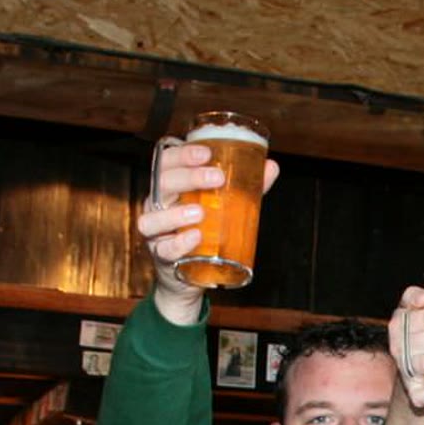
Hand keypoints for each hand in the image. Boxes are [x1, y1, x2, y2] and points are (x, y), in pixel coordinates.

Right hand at [139, 138, 281, 319]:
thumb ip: (245, 186)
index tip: (206, 153)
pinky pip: (163, 250)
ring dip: (175, 214)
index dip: (182, 154)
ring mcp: (157, 231)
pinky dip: (178, 243)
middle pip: (162, 183)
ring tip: (200, 213)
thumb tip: (271, 166)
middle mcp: (158, 205)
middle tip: (217, 178)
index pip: (167, 161)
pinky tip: (195, 237)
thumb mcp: (225, 204)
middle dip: (188, 177)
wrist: (194, 271)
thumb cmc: (206, 228)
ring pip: (152, 218)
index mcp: (172, 185)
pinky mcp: (162, 255)